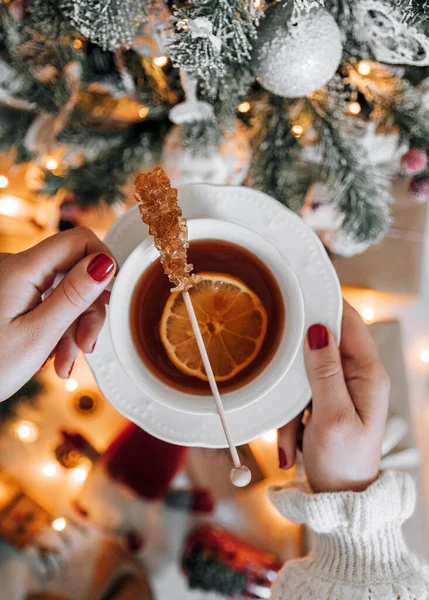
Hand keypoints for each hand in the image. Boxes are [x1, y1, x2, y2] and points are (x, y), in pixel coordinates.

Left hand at [0, 227, 115, 400]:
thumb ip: (74, 296)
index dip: (103, 263)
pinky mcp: (11, 299)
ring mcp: (13, 284)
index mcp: (22, 270)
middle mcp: (16, 269)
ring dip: (73, 328)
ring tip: (64, 364)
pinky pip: (47, 304)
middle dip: (88, 310)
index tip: (111, 298)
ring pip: (63, 293)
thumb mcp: (38, 335)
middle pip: (74, 272)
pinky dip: (57, 329)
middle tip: (87, 346)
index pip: (79, 240)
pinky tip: (53, 357)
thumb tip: (106, 262)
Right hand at [278, 301, 389, 492]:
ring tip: (291, 437)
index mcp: (367, 374)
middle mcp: (357, 376)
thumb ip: (325, 372)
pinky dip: (290, 415)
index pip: (348, 321)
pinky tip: (292, 443)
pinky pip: (300, 393)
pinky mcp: (325, 401)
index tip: (293, 296)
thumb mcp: (331, 418)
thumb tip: (319, 329)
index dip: (322, 305)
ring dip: (290, 402)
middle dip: (295, 368)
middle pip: (319, 345)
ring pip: (304, 371)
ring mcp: (340, 388)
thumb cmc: (343, 464)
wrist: (341, 501)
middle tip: (285, 390)